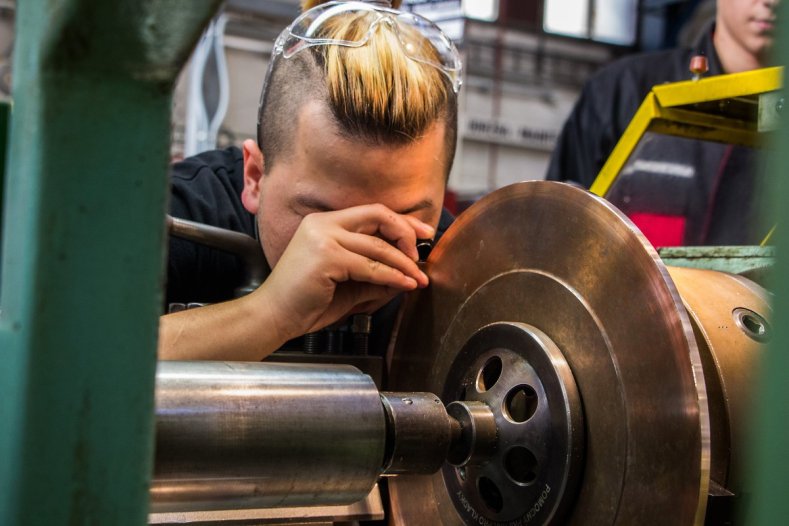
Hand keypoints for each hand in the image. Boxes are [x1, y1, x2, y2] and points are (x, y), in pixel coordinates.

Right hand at [254, 203, 433, 341]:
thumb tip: (408, 272)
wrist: (273, 317)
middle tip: (421, 256)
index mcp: (324, 223)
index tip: (422, 234)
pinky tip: (404, 284)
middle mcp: (323, 224)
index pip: (371, 212)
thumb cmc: (306, 303)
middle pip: (378, 215)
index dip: (401, 222)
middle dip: (406, 234)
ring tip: (418, 278)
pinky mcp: (326, 256)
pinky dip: (392, 276)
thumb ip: (375, 274)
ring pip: (377, 245)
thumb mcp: (349, 284)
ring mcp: (323, 237)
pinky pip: (370, 266)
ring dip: (403, 263)